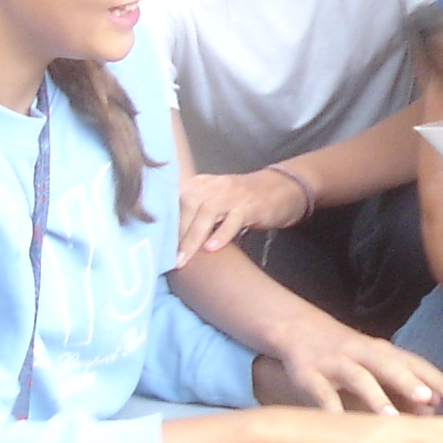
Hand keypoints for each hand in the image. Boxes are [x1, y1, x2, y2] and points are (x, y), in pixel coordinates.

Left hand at [178, 166, 312, 257]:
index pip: (178, 198)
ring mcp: (235, 195)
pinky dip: (222, 234)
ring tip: (185, 259)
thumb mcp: (219, 201)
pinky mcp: (253, 206)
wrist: (286, 188)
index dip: (166, 220)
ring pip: (208, 211)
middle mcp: (217, 186)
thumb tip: (175, 239)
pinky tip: (212, 249)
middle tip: (170, 258)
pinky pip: (234, 219)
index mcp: (205, 183)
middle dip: (177, 232)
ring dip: (193, 236)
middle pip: (188, 204)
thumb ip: (199, 214)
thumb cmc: (248, 200)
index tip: (157, 243)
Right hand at [252, 324, 442, 415]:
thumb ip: (402, 389)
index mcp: (381, 351)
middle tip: (426, 398)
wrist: (299, 330)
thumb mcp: (376, 367)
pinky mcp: (308, 374)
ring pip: (357, 377)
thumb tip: (433, 412)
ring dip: (375, 396)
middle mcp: (360, 352)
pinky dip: (330, 409)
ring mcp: (334, 362)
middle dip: (407, 381)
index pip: (412, 361)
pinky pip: (320, 392)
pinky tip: (342, 424)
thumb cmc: (349, 357)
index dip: (433, 376)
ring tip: (390, 419)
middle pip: (387, 365)